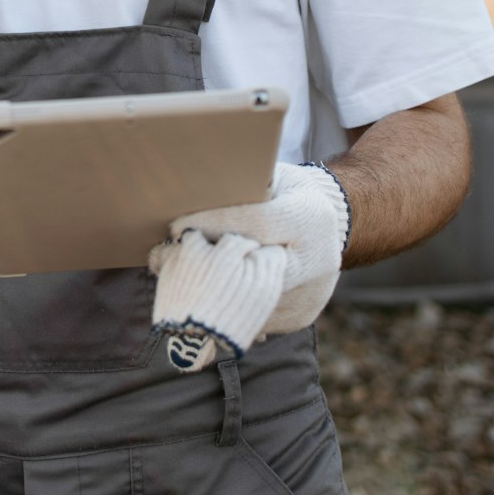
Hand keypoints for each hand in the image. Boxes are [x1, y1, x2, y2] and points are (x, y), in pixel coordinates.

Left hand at [148, 162, 350, 371]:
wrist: (331, 226)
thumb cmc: (287, 192)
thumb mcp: (271, 177)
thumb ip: (242, 187)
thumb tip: (191, 192)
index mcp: (310, 217)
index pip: (258, 223)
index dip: (214, 224)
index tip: (177, 227)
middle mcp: (317, 259)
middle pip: (251, 269)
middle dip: (202, 265)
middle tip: (163, 259)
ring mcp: (311, 293)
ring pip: (248, 300)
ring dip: (206, 291)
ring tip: (171, 277)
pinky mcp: (300, 315)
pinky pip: (253, 318)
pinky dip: (223, 307)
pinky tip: (196, 294)